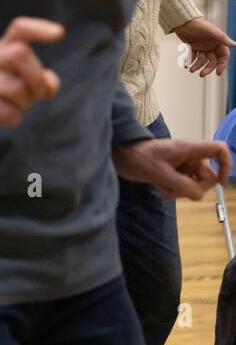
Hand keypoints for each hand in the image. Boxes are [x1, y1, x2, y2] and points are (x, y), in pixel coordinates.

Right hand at [0, 17, 63, 139]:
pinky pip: (3, 110)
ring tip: (21, 107)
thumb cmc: (5, 90)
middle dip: (36, 78)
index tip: (59, 34)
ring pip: (13, 87)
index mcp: (5, 47)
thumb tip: (48, 87)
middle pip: (18, 53)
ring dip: (26, 102)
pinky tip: (13, 119)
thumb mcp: (26, 81)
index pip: (19, 29)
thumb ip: (43, 80)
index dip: (39, 28)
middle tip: (38, 95)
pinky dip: (14, 118)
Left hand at [112, 137, 229, 200]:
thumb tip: (198, 196)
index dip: (226, 164)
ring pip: (194, 186)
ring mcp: (183, 167)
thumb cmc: (137, 157)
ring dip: (179, 191)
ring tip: (160, 185)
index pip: (219, 149)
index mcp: (189, 149)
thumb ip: (180, 184)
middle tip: (172, 188)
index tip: (221, 182)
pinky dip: (172, 191)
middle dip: (192, 188)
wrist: (120, 157)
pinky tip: (157, 186)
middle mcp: (189, 157)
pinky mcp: (175, 175)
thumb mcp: (159, 172)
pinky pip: (182, 189)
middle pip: (208, 177)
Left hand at [172, 16, 234, 77]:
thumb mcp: (211, 31)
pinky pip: (192, 56)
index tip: (218, 73)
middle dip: (207, 68)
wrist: (182, 21)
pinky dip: (189, 61)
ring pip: (201, 60)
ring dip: (197, 65)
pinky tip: (185, 64)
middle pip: (212, 60)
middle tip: (201, 74)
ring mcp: (201, 46)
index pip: (223, 56)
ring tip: (190, 69)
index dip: (222, 65)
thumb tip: (234, 44)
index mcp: (218, 42)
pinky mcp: (192, 46)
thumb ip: (222, 38)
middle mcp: (211, 45)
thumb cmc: (198, 24)